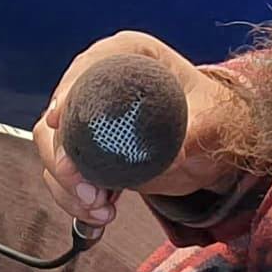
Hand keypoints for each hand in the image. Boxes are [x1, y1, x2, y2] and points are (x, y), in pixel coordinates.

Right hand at [30, 33, 251, 231]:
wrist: (217, 145)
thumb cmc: (216, 118)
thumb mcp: (214, 120)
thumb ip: (196, 133)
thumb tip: (175, 155)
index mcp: (129, 56)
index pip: (86, 69)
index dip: (67, 93)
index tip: (58, 120)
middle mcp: (101, 84)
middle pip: (58, 118)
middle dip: (62, 157)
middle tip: (87, 189)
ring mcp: (91, 122)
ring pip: (54, 152)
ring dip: (67, 186)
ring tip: (99, 208)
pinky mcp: (90, 153)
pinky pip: (67, 176)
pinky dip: (75, 200)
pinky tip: (99, 215)